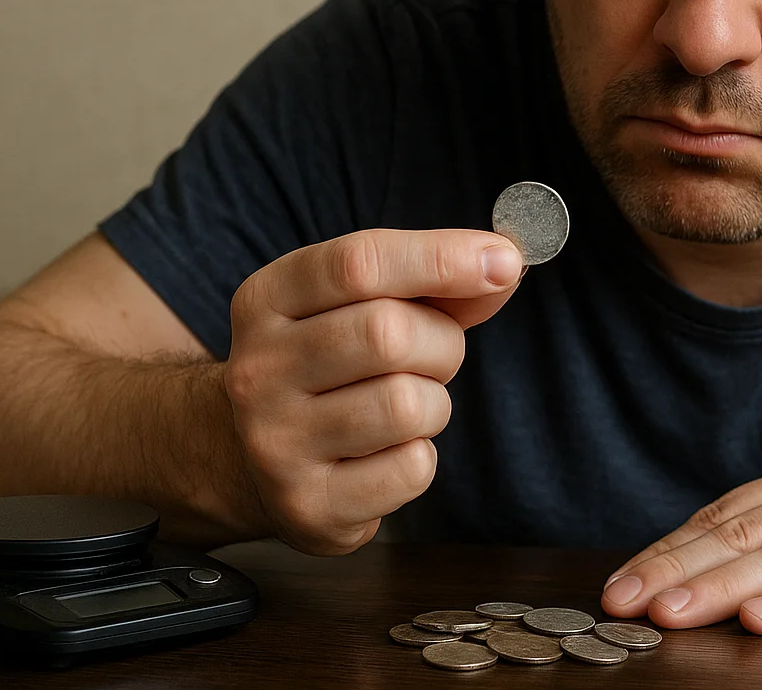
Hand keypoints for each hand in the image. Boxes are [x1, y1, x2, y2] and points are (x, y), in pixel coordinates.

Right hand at [223, 228, 523, 554]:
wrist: (256, 465)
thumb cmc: (334, 369)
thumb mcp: (364, 307)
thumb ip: (436, 284)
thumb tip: (504, 267)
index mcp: (267, 300)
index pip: (359, 263)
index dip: (442, 258)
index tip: (505, 261)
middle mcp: (258, 368)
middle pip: (390, 333)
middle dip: (441, 344)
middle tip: (433, 359)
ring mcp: (274, 441)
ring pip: (406, 405)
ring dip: (434, 405)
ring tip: (403, 410)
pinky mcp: (306, 504)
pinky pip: (411, 468)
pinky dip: (420, 458)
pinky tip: (385, 455)